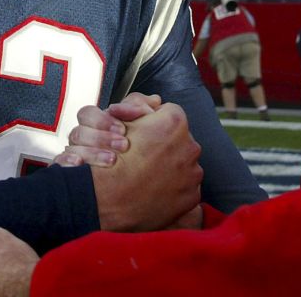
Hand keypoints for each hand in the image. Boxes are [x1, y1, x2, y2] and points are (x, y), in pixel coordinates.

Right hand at [53, 93, 161, 167]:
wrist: (133, 189)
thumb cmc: (136, 154)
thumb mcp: (144, 130)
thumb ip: (146, 111)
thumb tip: (154, 100)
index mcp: (96, 127)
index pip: (88, 114)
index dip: (104, 119)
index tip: (123, 129)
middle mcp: (83, 141)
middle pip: (79, 131)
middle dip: (101, 137)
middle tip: (123, 145)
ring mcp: (75, 157)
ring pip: (71, 147)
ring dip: (92, 152)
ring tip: (112, 160)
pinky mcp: (68, 175)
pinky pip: (60, 164)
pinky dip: (67, 162)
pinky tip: (80, 165)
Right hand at [90, 103, 202, 231]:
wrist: (107, 200)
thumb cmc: (112, 158)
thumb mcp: (120, 120)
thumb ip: (140, 104)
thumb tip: (156, 101)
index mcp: (175, 122)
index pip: (171, 114)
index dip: (155, 124)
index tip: (144, 136)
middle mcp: (191, 146)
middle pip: (180, 140)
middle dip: (166, 146)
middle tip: (145, 157)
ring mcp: (193, 173)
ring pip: (184, 163)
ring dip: (171, 167)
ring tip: (149, 175)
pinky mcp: (192, 195)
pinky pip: (186, 187)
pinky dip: (174, 188)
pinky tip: (156, 190)